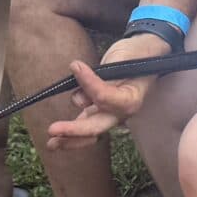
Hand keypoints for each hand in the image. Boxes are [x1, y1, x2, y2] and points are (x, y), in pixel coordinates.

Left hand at [47, 35, 161, 149]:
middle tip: (52, 131)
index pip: (105, 97)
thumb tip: (79, 86)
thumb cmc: (136, 55)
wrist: (145, 54)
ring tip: (51, 142)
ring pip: (89, 130)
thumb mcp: (122, 60)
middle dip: (73, 132)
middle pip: (95, 127)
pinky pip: (85, 121)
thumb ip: (102, 77)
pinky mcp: (100, 108)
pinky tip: (59, 133)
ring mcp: (110, 112)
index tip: (75, 65)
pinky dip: (72, 129)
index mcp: (130, 99)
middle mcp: (120, 112)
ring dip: (69, 137)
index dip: (89, 83)